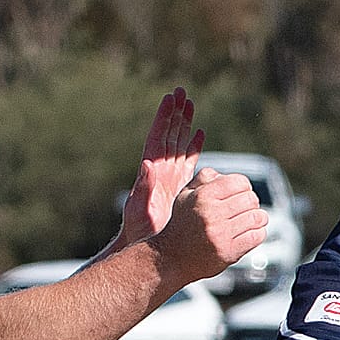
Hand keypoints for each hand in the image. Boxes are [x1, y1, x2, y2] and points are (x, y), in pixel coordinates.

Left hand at [118, 89, 203, 246]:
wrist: (146, 247)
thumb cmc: (140, 232)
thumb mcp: (140, 210)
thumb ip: (144, 188)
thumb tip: (146, 164)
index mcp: (152, 172)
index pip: (158, 138)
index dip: (164, 118)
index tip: (170, 98)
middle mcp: (160, 170)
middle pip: (169, 135)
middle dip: (175, 114)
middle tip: (181, 92)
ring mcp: (169, 176)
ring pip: (178, 144)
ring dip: (184, 124)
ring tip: (190, 105)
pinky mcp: (179, 185)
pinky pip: (188, 161)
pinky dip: (193, 146)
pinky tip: (199, 134)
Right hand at [153, 167, 266, 288]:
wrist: (171, 258)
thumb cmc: (182, 224)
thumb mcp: (185, 195)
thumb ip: (204, 179)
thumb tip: (224, 175)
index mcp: (202, 196)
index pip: (240, 182)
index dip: (244, 187)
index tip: (239, 194)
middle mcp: (211, 213)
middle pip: (251, 199)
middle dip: (251, 203)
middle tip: (244, 209)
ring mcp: (220, 234)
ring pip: (257, 217)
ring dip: (257, 218)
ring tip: (249, 221)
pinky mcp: (228, 251)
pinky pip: (257, 236)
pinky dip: (258, 233)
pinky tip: (249, 233)